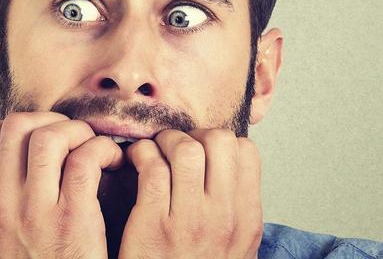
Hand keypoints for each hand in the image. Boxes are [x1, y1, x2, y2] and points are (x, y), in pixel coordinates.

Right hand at [0, 112, 123, 257]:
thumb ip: (3, 206)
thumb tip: (10, 172)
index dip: (16, 125)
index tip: (43, 136)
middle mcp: (6, 203)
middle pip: (17, 125)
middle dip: (50, 119)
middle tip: (72, 136)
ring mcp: (37, 212)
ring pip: (49, 136)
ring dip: (78, 131)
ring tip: (93, 147)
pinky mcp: (73, 221)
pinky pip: (86, 160)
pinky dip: (103, 150)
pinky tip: (113, 162)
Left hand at [119, 128, 262, 258]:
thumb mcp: (234, 248)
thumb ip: (234, 209)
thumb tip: (227, 166)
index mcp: (246, 219)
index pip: (247, 151)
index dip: (221, 142)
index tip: (202, 151)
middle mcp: (223, 217)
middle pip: (218, 140)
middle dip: (193, 134)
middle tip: (175, 147)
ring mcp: (189, 221)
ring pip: (185, 148)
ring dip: (164, 141)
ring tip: (154, 152)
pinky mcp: (153, 224)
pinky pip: (151, 167)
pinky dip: (140, 154)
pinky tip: (135, 162)